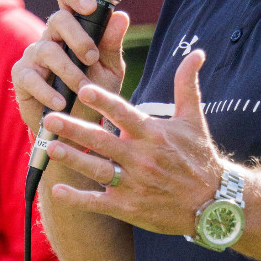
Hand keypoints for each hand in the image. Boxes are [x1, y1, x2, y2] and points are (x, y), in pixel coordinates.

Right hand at [12, 0, 129, 131]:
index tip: (91, 6)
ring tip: (82, 88)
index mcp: (73, 28)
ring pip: (47, 49)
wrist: (79, 126)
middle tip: (92, 57)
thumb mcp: (110, 69)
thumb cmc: (95, 91)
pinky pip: (31, 77)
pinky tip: (61, 101)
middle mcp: (51, 36)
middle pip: (58, 19)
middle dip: (78, 37)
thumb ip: (112, 44)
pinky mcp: (22, 76)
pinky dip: (48, 90)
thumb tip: (121, 17)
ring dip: (69, 69)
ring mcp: (34, 55)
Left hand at [39, 50, 224, 237]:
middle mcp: (142, 158)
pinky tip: (57, 189)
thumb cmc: (200, 155)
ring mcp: (135, 184)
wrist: (212, 202)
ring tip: (48, 147)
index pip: (125, 114)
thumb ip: (186, 84)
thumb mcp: (194, 118)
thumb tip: (196, 52)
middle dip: (75, 129)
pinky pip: (98, 202)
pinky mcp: (129, 207)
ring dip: (73, 159)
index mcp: (154, 133)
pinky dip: (78, 198)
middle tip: (50, 117)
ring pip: (97, 169)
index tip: (84, 89)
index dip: (104, 102)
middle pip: (103, 141)